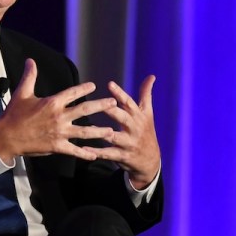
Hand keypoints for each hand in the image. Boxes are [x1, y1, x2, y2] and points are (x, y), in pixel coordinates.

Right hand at [0, 58, 115, 162]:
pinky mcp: (57, 147)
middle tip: (113, 103)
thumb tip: (30, 60)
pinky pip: (74, 151)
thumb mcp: (22, 93)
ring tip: (111, 131)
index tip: (94, 86)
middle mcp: (59, 117)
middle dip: (101, 106)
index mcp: (52, 102)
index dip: (84, 88)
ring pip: (84, 132)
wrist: (6, 137)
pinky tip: (94, 155)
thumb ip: (29, 76)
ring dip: (99, 132)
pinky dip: (85, 154)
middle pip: (85, 110)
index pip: (73, 93)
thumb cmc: (14, 114)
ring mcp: (59, 133)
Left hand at [84, 75, 159, 189]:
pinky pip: (108, 154)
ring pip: (114, 137)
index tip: (110, 84)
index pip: (129, 103)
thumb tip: (151, 76)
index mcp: (139, 116)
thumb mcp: (148, 113)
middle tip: (100, 104)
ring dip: (102, 133)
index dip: (120, 93)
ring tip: (88, 128)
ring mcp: (129, 143)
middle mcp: (134, 128)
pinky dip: (97, 152)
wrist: (151, 160)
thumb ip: (146, 94)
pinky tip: (84, 148)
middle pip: (122, 118)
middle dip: (112, 112)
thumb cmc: (145, 131)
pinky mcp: (123, 156)